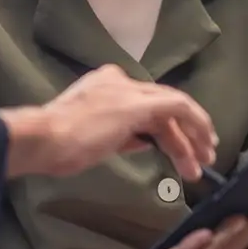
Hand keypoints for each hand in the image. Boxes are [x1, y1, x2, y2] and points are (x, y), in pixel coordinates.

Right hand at [2, 64, 216, 180]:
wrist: (44, 139)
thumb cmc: (58, 145)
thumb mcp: (96, 139)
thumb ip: (122, 135)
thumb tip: (143, 140)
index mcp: (106, 85)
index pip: (145, 105)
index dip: (166, 129)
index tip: (177, 149)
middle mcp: (120, 80)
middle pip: (161, 108)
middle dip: (183, 136)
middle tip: (199, 161)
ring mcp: (129, 90)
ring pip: (172, 109)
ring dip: (190, 139)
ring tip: (200, 167)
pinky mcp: (138, 103)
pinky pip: (178, 107)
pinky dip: (195, 124)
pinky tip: (203, 143)